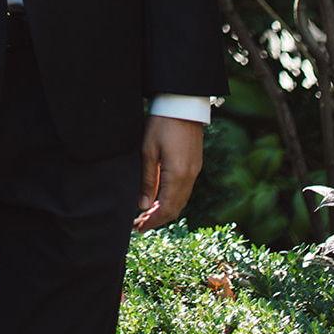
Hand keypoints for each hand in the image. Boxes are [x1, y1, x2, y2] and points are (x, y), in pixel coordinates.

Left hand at [133, 114, 203, 232]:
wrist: (183, 105)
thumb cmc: (162, 124)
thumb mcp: (148, 151)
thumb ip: (148, 180)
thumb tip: (143, 206)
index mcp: (177, 175)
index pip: (165, 208)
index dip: (152, 221)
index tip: (138, 228)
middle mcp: (190, 177)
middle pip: (175, 208)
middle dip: (158, 219)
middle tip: (139, 224)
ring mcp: (195, 171)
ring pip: (181, 200)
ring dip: (165, 210)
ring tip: (147, 215)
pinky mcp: (195, 165)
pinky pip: (185, 190)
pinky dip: (173, 199)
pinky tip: (161, 199)